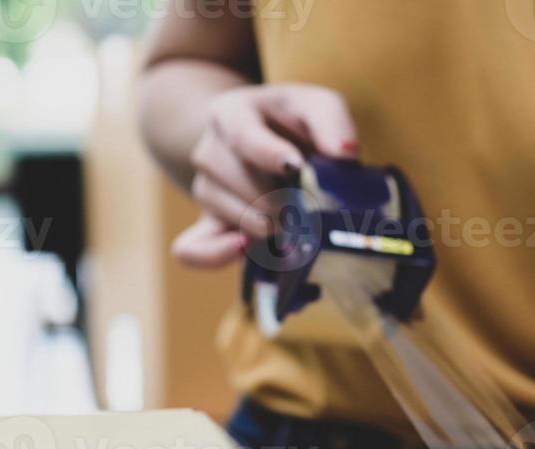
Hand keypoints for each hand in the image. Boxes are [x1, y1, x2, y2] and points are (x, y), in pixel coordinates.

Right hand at [172, 83, 358, 267]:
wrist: (269, 143)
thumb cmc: (295, 124)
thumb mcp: (318, 107)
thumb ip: (332, 123)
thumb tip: (343, 154)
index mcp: (231, 113)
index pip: (242, 134)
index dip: (268, 152)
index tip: (295, 166)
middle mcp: (209, 149)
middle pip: (229, 176)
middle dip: (271, 196)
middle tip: (303, 206)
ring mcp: (205, 188)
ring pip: (219, 209)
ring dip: (258, 222)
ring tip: (289, 223)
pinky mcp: (207, 223)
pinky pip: (191, 247)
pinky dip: (213, 255)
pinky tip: (245, 249)